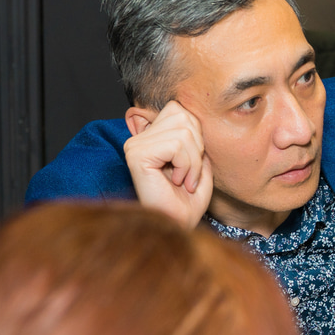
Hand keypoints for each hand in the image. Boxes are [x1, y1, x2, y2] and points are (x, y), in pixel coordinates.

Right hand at [123, 100, 212, 228]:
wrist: (179, 225)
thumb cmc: (188, 200)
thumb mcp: (199, 162)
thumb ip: (196, 135)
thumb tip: (193, 114)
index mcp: (150, 136)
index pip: (179, 109)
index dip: (196, 135)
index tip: (191, 163)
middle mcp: (138, 137)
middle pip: (183, 116)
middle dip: (197, 147)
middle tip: (190, 174)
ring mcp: (135, 145)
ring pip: (183, 131)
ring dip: (193, 160)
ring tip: (184, 179)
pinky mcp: (136, 155)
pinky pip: (176, 145)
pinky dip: (186, 165)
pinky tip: (177, 181)